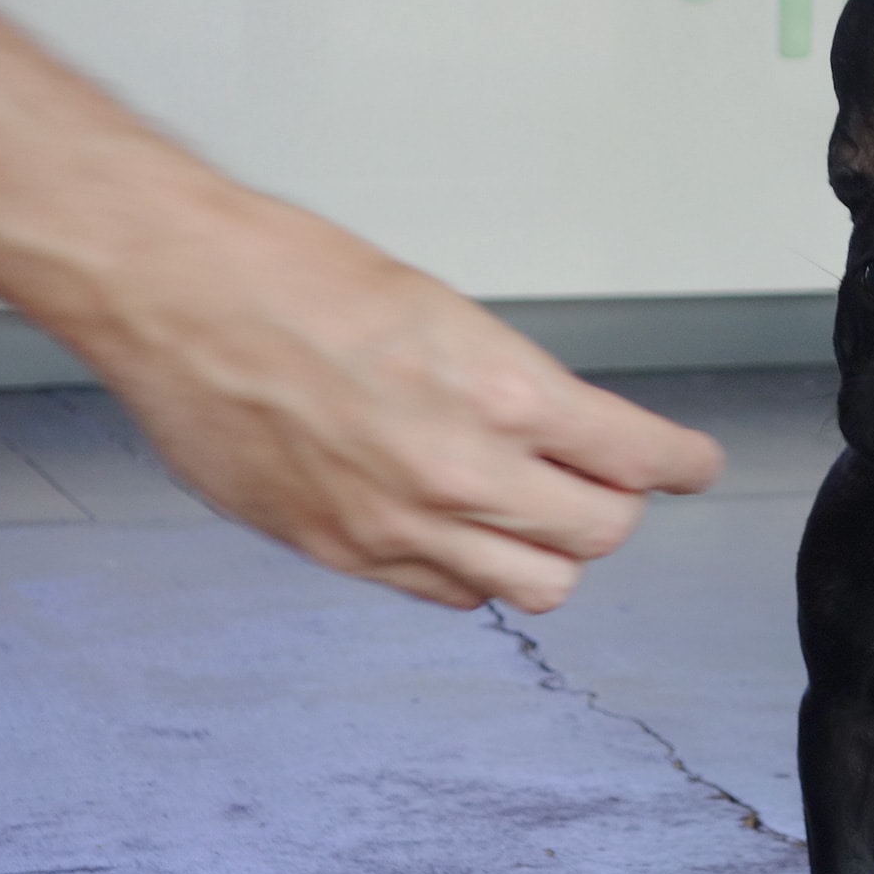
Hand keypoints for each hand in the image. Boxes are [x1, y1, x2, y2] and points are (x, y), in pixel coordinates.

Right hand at [86, 183, 723, 612]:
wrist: (180, 296)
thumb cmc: (293, 277)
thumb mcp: (442, 310)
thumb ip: (510, 387)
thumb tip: (560, 432)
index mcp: (502, 392)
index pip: (636, 455)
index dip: (679, 464)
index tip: (694, 466)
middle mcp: (463, 471)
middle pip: (602, 533)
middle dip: (615, 506)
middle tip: (606, 482)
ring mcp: (403, 525)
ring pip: (540, 585)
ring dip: (552, 551)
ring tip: (533, 514)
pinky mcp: (345, 553)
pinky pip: (453, 596)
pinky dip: (476, 574)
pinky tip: (462, 536)